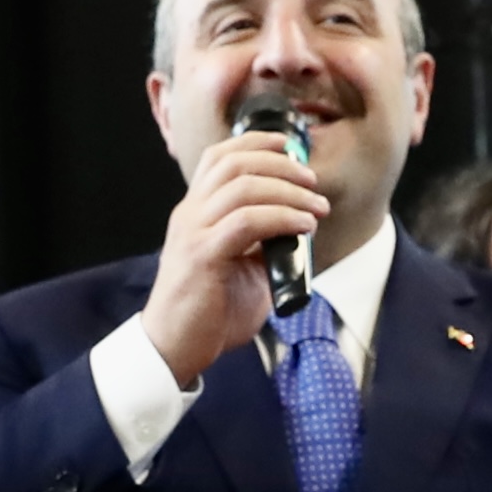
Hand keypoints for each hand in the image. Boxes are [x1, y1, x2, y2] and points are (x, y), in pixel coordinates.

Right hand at [139, 128, 335, 389]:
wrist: (174, 349)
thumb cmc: (208, 313)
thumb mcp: (240, 268)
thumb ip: (263, 244)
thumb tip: (300, 227)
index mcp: (195, 212)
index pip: (219, 157)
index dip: (256, 142)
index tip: (291, 147)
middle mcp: (190, 215)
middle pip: (234, 163)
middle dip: (280, 163)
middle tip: (312, 181)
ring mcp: (193, 233)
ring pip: (243, 187)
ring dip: (289, 191)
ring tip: (316, 206)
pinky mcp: (202, 256)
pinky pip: (247, 222)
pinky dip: (282, 217)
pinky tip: (304, 225)